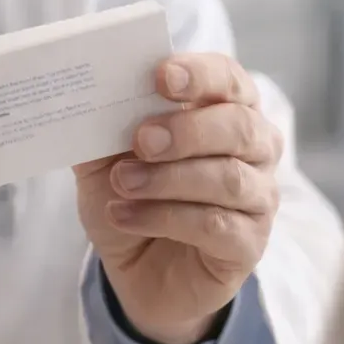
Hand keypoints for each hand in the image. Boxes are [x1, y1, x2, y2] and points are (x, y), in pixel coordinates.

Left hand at [75, 53, 282, 343]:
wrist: (139, 269)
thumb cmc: (133, 197)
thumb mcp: (105, 156)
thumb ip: (102, 123)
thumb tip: (85, 92)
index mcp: (226, 108)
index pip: (228, 79)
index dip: (200, 74)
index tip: (162, 76)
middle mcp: (255, 148)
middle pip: (238, 126)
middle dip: (186, 130)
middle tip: (140, 140)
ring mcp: (258, 198)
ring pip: (228, 178)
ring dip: (168, 179)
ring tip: (122, 183)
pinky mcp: (249, 244)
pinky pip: (216, 225)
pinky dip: (164, 218)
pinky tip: (125, 216)